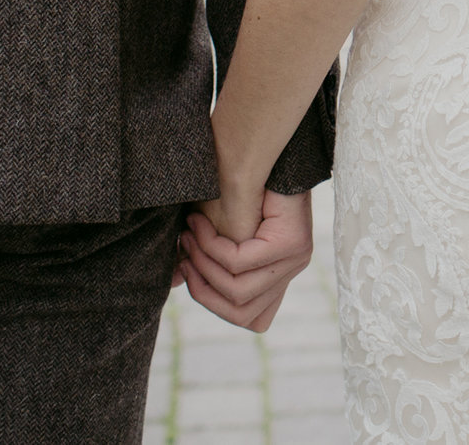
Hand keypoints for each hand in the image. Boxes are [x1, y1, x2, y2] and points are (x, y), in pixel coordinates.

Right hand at [176, 188, 311, 331]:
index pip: (254, 320)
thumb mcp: (214, 234)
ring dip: (203, 262)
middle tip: (183, 251)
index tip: (188, 272)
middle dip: (202, 287)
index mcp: (279, 274)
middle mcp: (292, 270)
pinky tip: (199, 222)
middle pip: (243, 313)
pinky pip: (240, 261)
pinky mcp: (292, 243)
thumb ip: (198, 263)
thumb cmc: (232, 188)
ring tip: (189, 234)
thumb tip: (172, 285)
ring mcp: (296, 258)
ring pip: (239, 290)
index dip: (215, 304)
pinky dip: (212, 245)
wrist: (255, 148)